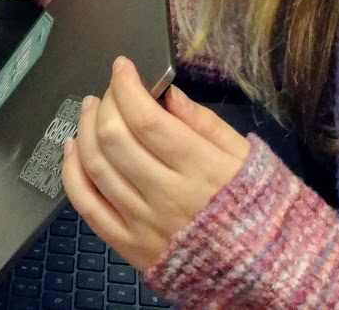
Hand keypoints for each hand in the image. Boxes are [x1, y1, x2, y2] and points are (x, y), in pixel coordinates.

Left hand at [61, 57, 251, 270]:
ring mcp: (145, 224)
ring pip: (96, 167)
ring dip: (85, 130)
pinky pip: (87, 206)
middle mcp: (168, 197)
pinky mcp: (130, 247)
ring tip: (90, 110)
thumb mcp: (247, 157)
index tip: (122, 67)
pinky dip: (72, 172)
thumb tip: (169, 94)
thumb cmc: (259, 208)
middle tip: (109, 91)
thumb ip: (205, 124)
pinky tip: (72, 149)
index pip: (146, 119)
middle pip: (115, 139)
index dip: (126, 86)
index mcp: (202, 170)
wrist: (267, 271)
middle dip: (105, 103)